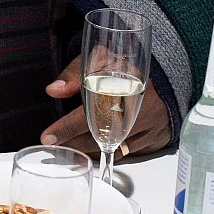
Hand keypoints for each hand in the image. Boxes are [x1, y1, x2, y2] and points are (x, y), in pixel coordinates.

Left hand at [39, 56, 171, 155]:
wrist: (165, 75)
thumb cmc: (127, 67)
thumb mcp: (100, 58)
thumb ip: (75, 74)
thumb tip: (53, 90)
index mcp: (124, 87)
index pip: (89, 114)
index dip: (66, 128)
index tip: (48, 138)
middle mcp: (139, 111)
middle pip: (100, 137)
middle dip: (74, 143)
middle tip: (56, 145)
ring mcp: (150, 127)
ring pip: (114, 150)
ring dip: (90, 151)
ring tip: (71, 149)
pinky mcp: (156, 139)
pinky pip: (130, 154)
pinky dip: (110, 154)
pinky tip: (94, 151)